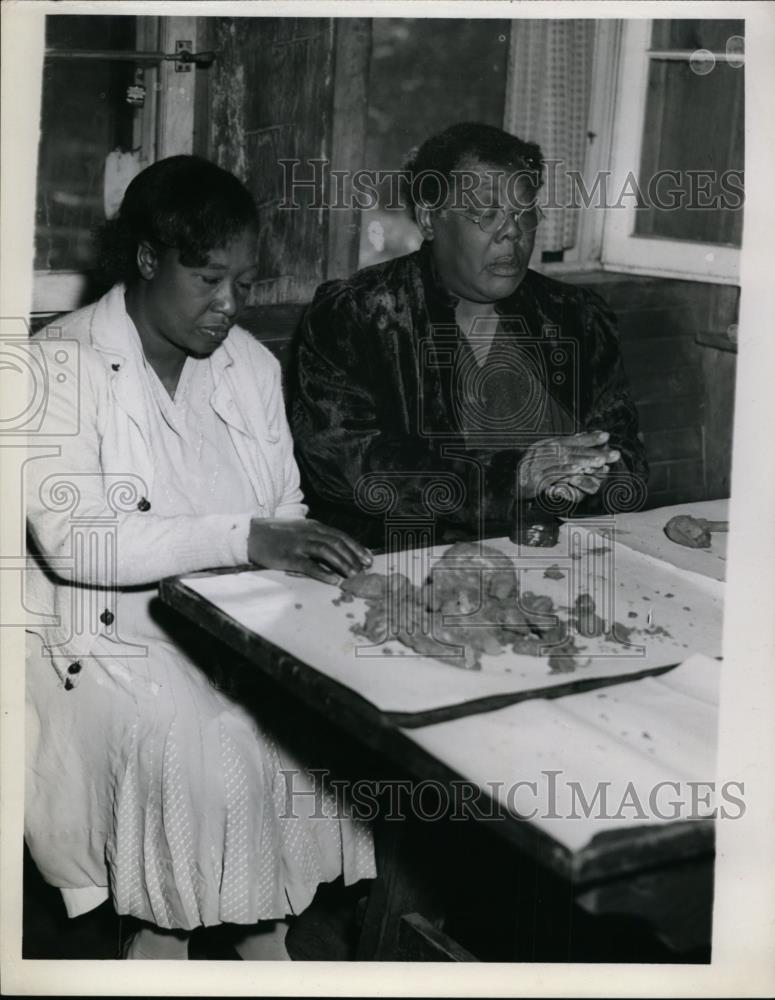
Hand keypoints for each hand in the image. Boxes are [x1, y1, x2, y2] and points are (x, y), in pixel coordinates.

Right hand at [247, 518, 372, 584]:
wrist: (251, 534)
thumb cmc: (276, 533)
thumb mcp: (299, 528)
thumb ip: (316, 535)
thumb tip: (335, 547)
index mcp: (314, 526)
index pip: (341, 536)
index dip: (356, 547)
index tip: (368, 558)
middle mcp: (309, 533)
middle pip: (337, 544)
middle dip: (353, 557)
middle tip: (364, 570)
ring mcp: (299, 544)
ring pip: (327, 552)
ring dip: (343, 564)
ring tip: (353, 575)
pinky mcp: (289, 557)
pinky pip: (310, 566)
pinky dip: (323, 573)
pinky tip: (334, 580)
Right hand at [518, 430, 619, 502]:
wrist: (505, 486)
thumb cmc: (528, 473)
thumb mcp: (544, 458)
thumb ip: (561, 450)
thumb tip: (582, 438)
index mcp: (545, 444)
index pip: (570, 440)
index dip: (588, 437)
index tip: (606, 436)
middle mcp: (541, 451)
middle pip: (571, 450)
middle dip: (593, 452)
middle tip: (613, 454)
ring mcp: (537, 464)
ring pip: (563, 461)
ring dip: (583, 461)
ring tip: (601, 463)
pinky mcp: (534, 479)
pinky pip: (552, 474)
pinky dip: (566, 471)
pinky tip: (579, 470)